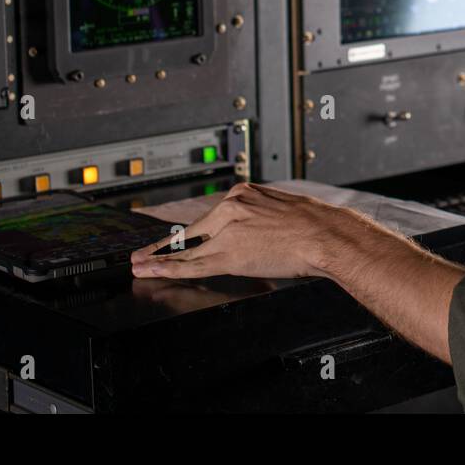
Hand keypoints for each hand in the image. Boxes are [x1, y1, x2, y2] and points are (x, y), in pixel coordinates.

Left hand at [130, 182, 341, 280]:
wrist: (325, 235)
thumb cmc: (314, 224)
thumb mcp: (281, 207)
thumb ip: (260, 214)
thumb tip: (254, 227)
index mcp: (243, 194)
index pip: (208, 217)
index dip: (187, 231)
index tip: (173, 237)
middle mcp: (230, 207)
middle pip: (192, 232)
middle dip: (164, 245)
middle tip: (141, 253)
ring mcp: (227, 231)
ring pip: (187, 250)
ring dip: (158, 259)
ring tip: (139, 266)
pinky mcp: (228, 254)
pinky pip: (193, 265)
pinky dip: (168, 269)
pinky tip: (152, 271)